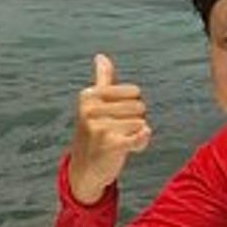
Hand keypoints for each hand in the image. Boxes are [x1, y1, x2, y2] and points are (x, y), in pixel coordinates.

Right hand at [67, 53, 150, 203]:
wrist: (84, 170)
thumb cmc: (95, 134)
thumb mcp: (94, 105)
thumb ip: (102, 80)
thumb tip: (101, 56)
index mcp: (89, 95)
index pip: (134, 92)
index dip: (132, 106)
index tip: (115, 117)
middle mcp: (91, 109)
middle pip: (140, 107)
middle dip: (135, 121)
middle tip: (117, 133)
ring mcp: (99, 127)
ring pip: (141, 123)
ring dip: (136, 135)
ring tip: (119, 142)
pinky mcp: (110, 145)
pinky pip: (142, 136)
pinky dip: (142, 142)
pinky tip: (132, 147)